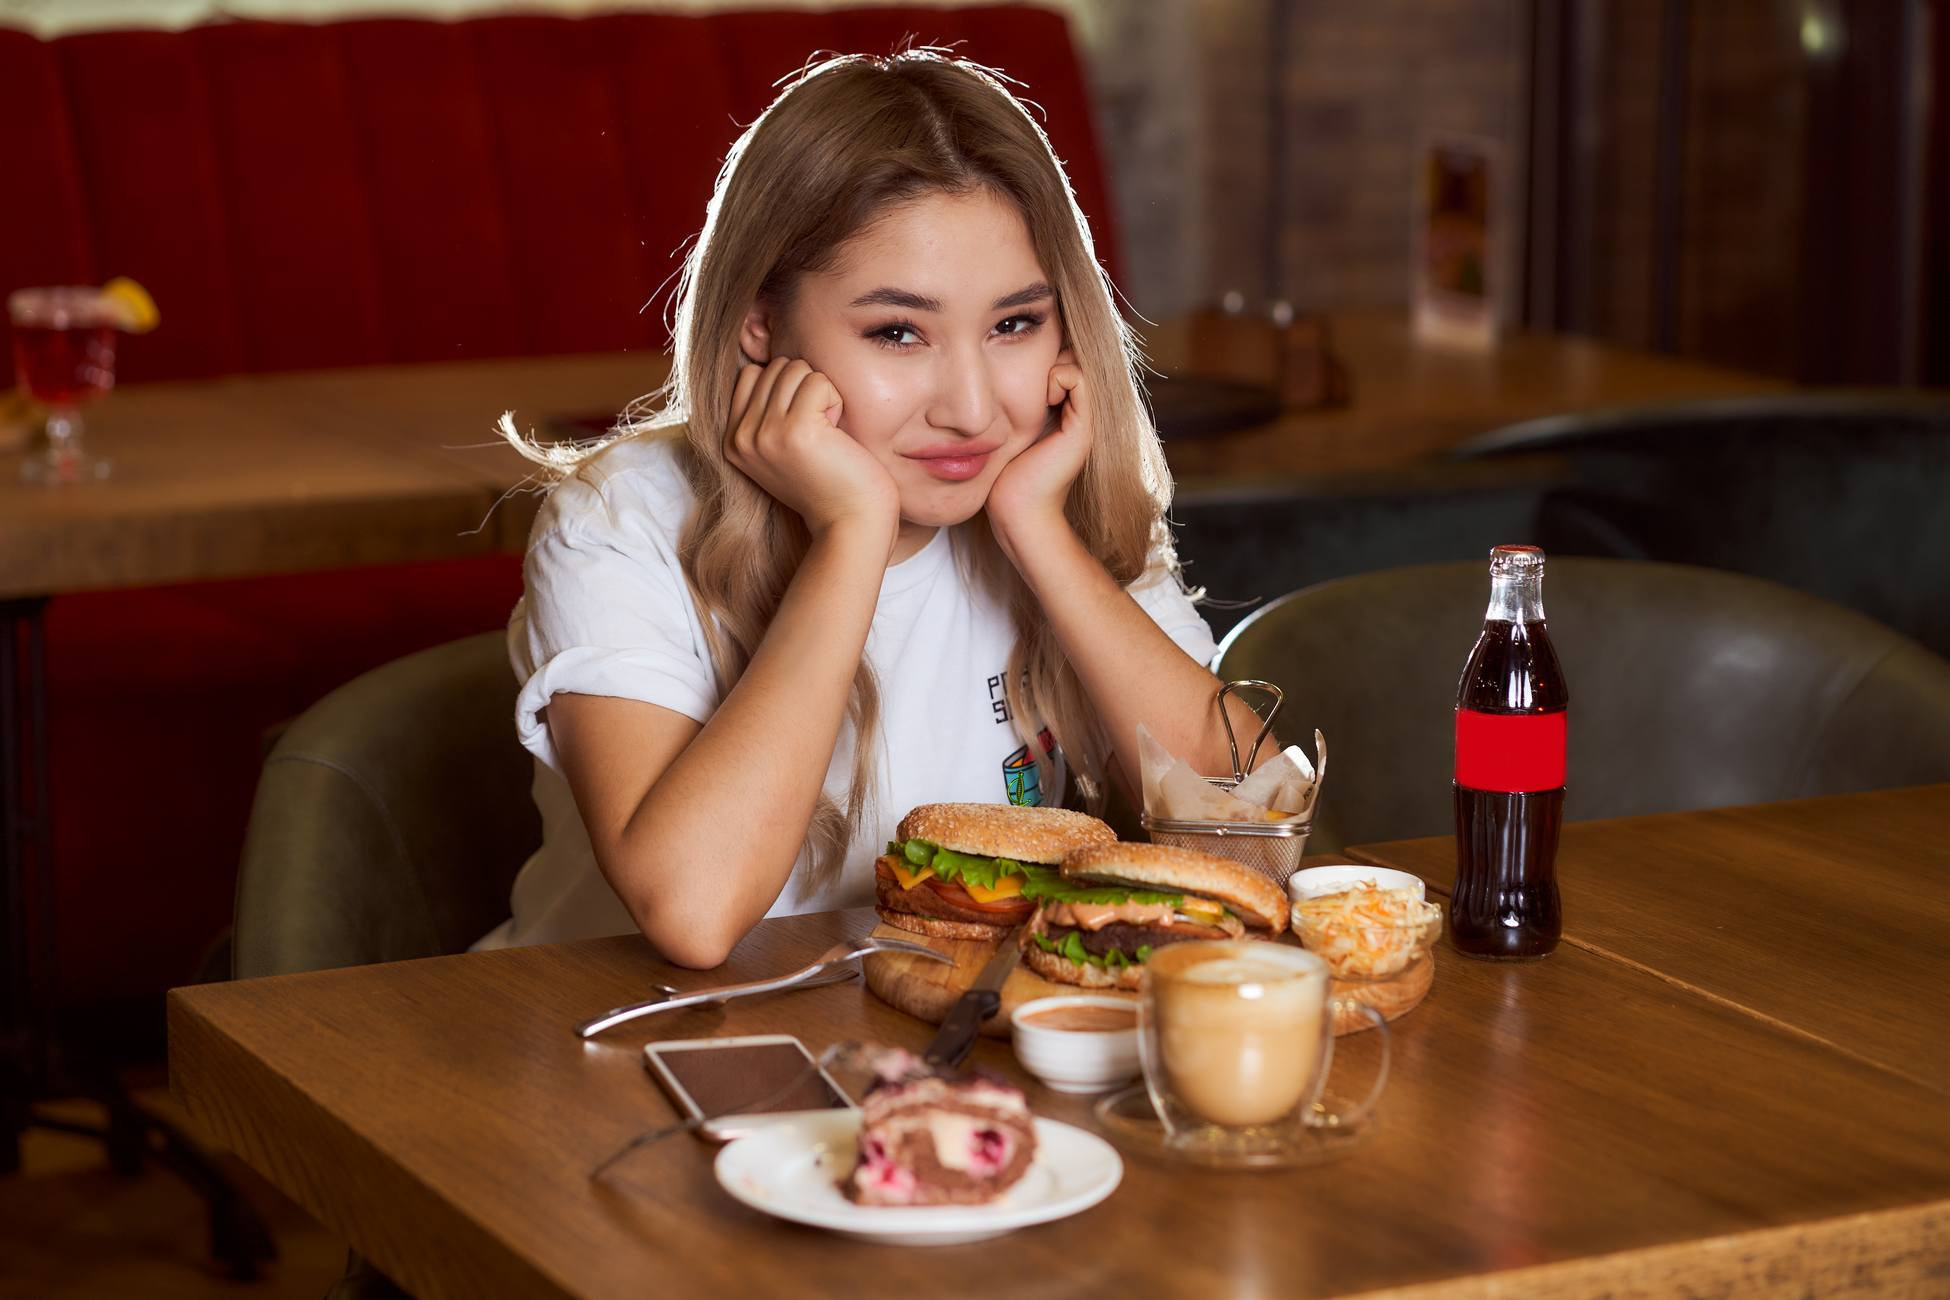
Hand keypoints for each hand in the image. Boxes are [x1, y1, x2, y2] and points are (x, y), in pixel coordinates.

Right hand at [726, 358, 898, 544]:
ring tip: (827, 432)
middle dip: (805, 389)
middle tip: (819, 431)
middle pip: (775, 367)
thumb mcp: (780, 449)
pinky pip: (818, 380)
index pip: (751, 374)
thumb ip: (764, 413)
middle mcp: (742, 437)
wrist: (850, 522)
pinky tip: (837, 434)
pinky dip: (836, 400)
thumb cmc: (827, 483)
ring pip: (796, 369)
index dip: (785, 388)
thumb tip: (766, 360)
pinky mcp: (796, 429)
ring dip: (821, 393)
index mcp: (732, 441)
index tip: (802, 426)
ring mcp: (765, 433)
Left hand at [986, 349, 1090, 555]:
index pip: (1059, 363)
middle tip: (1027, 372)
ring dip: (1052, 366)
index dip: (1042, 357)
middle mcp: (1077, 415)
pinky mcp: (1082, 426)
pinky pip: (1077, 377)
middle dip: (1048, 356)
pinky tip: (1045, 396)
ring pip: (1075, 363)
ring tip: (1038, 389)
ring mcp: (1083, 420)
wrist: (1016, 510)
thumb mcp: (1004, 430)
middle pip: (1069, 358)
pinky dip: (1059, 377)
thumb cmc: (1001, 475)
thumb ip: (1010, 405)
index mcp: (1061, 415)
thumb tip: (996, 373)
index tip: (1018, 370)